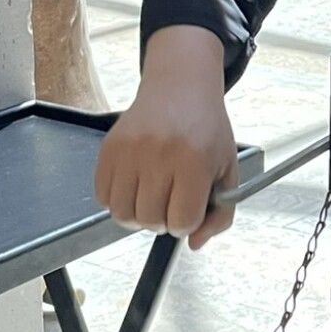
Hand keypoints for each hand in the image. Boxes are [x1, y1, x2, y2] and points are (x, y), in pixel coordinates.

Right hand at [94, 26, 239, 246]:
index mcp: (194, 161)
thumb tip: (194, 244)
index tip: (190, 207)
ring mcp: (130, 150)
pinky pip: (103, 197)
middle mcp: (159, 155)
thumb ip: (220, 215)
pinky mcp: (108, 148)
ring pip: (123, 214)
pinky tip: (135, 185)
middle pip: (151, 221)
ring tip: (152, 195)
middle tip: (171, 199)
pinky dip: (118, 200)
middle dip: (164, 220)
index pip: (182, 221)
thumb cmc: (206, 131)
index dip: (187, 222)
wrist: (180, 87)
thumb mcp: (227, 169)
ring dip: (138, 214)